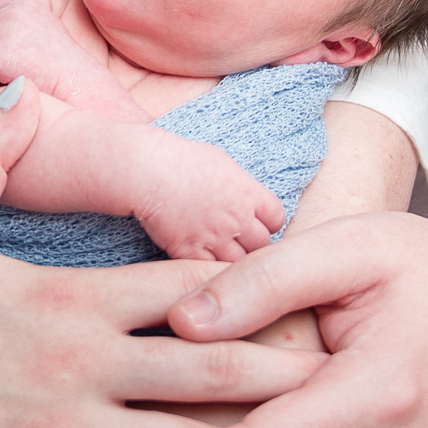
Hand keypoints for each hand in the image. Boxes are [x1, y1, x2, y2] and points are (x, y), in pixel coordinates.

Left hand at [0, 0, 137, 116]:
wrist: (89, 103)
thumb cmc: (62, 85)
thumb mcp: (37, 44)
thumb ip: (8, 34)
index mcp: (25, 3)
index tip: (18, 63)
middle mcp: (18, 7)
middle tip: (21, 77)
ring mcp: (12, 26)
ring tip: (19, 83)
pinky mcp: (5, 49)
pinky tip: (10, 89)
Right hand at [133, 133, 284, 264]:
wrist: (150, 170)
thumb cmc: (182, 158)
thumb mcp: (221, 162)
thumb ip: (239, 184)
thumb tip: (244, 194)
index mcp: (248, 193)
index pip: (276, 218)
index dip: (267, 222)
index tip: (256, 222)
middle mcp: (237, 219)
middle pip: (262, 244)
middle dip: (253, 244)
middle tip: (239, 241)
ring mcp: (215, 238)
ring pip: (238, 263)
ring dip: (232, 260)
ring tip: (219, 252)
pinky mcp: (190, 251)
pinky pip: (207, 270)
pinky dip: (205, 267)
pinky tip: (198, 258)